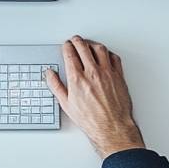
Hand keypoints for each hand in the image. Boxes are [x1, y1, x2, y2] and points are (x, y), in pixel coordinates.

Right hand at [45, 35, 144, 159]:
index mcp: (77, 78)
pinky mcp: (118, 76)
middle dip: (77, 41)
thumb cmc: (90, 119)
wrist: (111, 127)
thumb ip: (56, 86)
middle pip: (84, 47)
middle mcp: (92, 73)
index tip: (66, 46)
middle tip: (75, 40)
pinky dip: (107, 53)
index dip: (67, 47)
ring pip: (99, 49)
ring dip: (92, 43)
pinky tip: (104, 54)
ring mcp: (107, 73)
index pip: (70, 54)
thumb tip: (50, 74)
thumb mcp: (66, 104)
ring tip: (88, 44)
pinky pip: (114, 57)